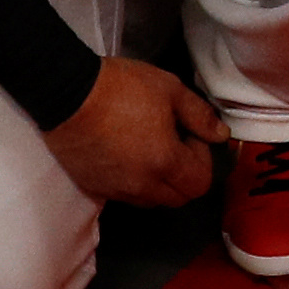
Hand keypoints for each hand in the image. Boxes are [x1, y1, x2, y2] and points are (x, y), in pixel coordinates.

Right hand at [44, 54, 224, 209]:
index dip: (203, 159)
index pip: (200, 183)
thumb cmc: (122, 87)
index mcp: (164, 162)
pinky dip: (135, 184)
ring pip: (151, 200)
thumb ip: (200, 115)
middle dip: (186, 174)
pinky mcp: (93, 187)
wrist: (66, 93)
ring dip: (161, 182)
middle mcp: (141, 186)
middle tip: (175, 142)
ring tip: (150, 148)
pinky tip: (127, 155)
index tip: (190, 134)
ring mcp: (115, 190)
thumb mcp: (170, 90)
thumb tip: (221, 135)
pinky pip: (125, 196)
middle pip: (178, 198)